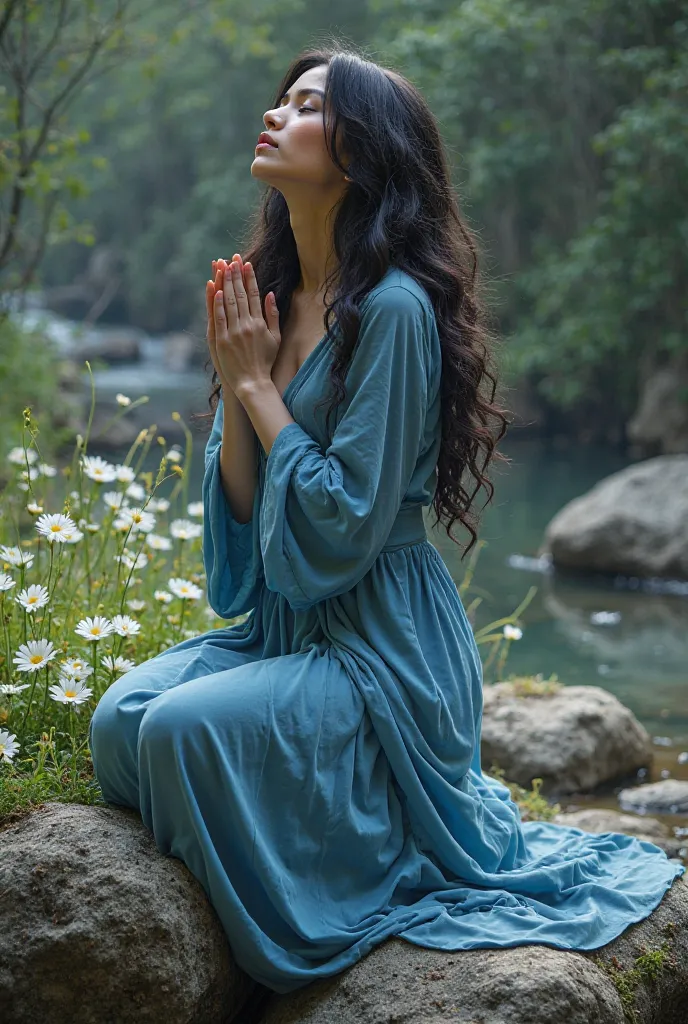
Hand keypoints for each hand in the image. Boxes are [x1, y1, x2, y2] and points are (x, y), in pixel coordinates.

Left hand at [206, 254, 280, 395]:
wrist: (253, 382)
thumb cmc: (265, 361)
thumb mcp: (276, 338)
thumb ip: (273, 315)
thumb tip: (270, 295)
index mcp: (260, 323)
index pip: (254, 295)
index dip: (250, 278)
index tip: (246, 264)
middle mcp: (247, 325)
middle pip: (240, 295)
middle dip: (236, 275)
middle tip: (232, 259)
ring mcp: (234, 332)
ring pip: (228, 303)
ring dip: (225, 283)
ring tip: (223, 267)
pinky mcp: (222, 340)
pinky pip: (219, 318)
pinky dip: (217, 303)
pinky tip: (215, 290)